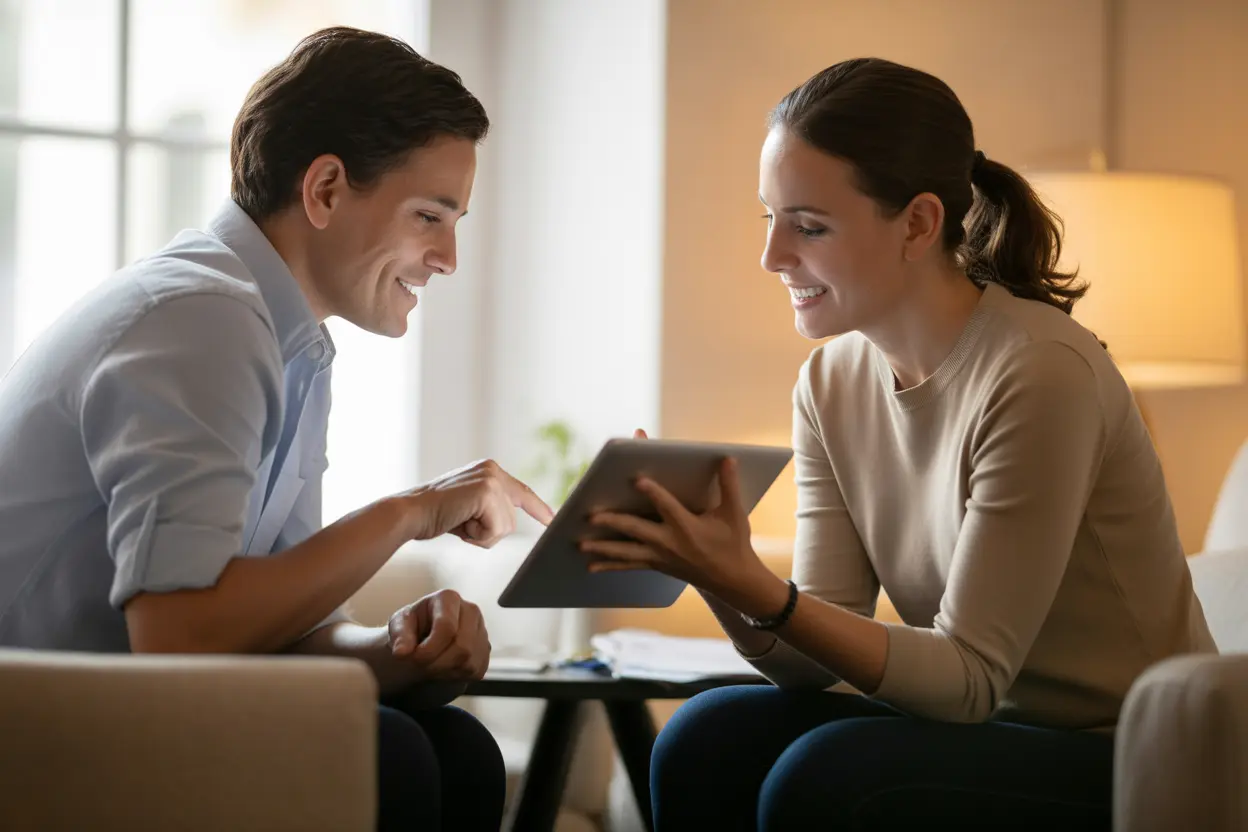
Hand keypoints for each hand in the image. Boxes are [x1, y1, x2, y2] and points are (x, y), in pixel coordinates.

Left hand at [387, 590, 489, 681]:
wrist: (423, 638)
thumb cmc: (412, 628)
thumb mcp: (399, 625)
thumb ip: (399, 636)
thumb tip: (401, 652)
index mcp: (448, 598)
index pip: (447, 627)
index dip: (430, 648)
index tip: (414, 658)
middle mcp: (471, 611)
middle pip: (462, 647)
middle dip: (437, 663)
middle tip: (421, 665)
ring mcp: (482, 631)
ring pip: (469, 662)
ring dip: (445, 671)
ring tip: (430, 664)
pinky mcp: (486, 651)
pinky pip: (475, 671)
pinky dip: (455, 675)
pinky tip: (443, 667)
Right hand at [395, 459, 553, 547]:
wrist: (409, 513)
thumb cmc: (434, 516)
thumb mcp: (467, 508)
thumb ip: (488, 509)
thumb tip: (506, 523)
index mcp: (489, 471)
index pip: (521, 492)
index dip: (538, 509)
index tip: (553, 520)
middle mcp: (493, 470)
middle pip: (512, 519)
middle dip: (488, 532)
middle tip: (461, 524)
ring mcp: (491, 479)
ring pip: (505, 526)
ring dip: (481, 535)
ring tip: (458, 522)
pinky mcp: (487, 492)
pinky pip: (496, 529)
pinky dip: (478, 535)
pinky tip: (459, 523)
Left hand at [581, 455, 767, 600]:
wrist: (732, 580)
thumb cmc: (733, 543)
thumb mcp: (734, 514)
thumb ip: (729, 485)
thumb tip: (727, 458)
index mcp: (688, 527)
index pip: (667, 507)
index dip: (653, 492)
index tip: (636, 479)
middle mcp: (670, 543)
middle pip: (636, 530)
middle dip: (613, 522)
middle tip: (590, 516)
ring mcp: (660, 556)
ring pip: (627, 552)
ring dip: (603, 548)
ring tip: (580, 544)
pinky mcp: (656, 564)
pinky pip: (629, 565)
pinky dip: (609, 566)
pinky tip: (590, 567)